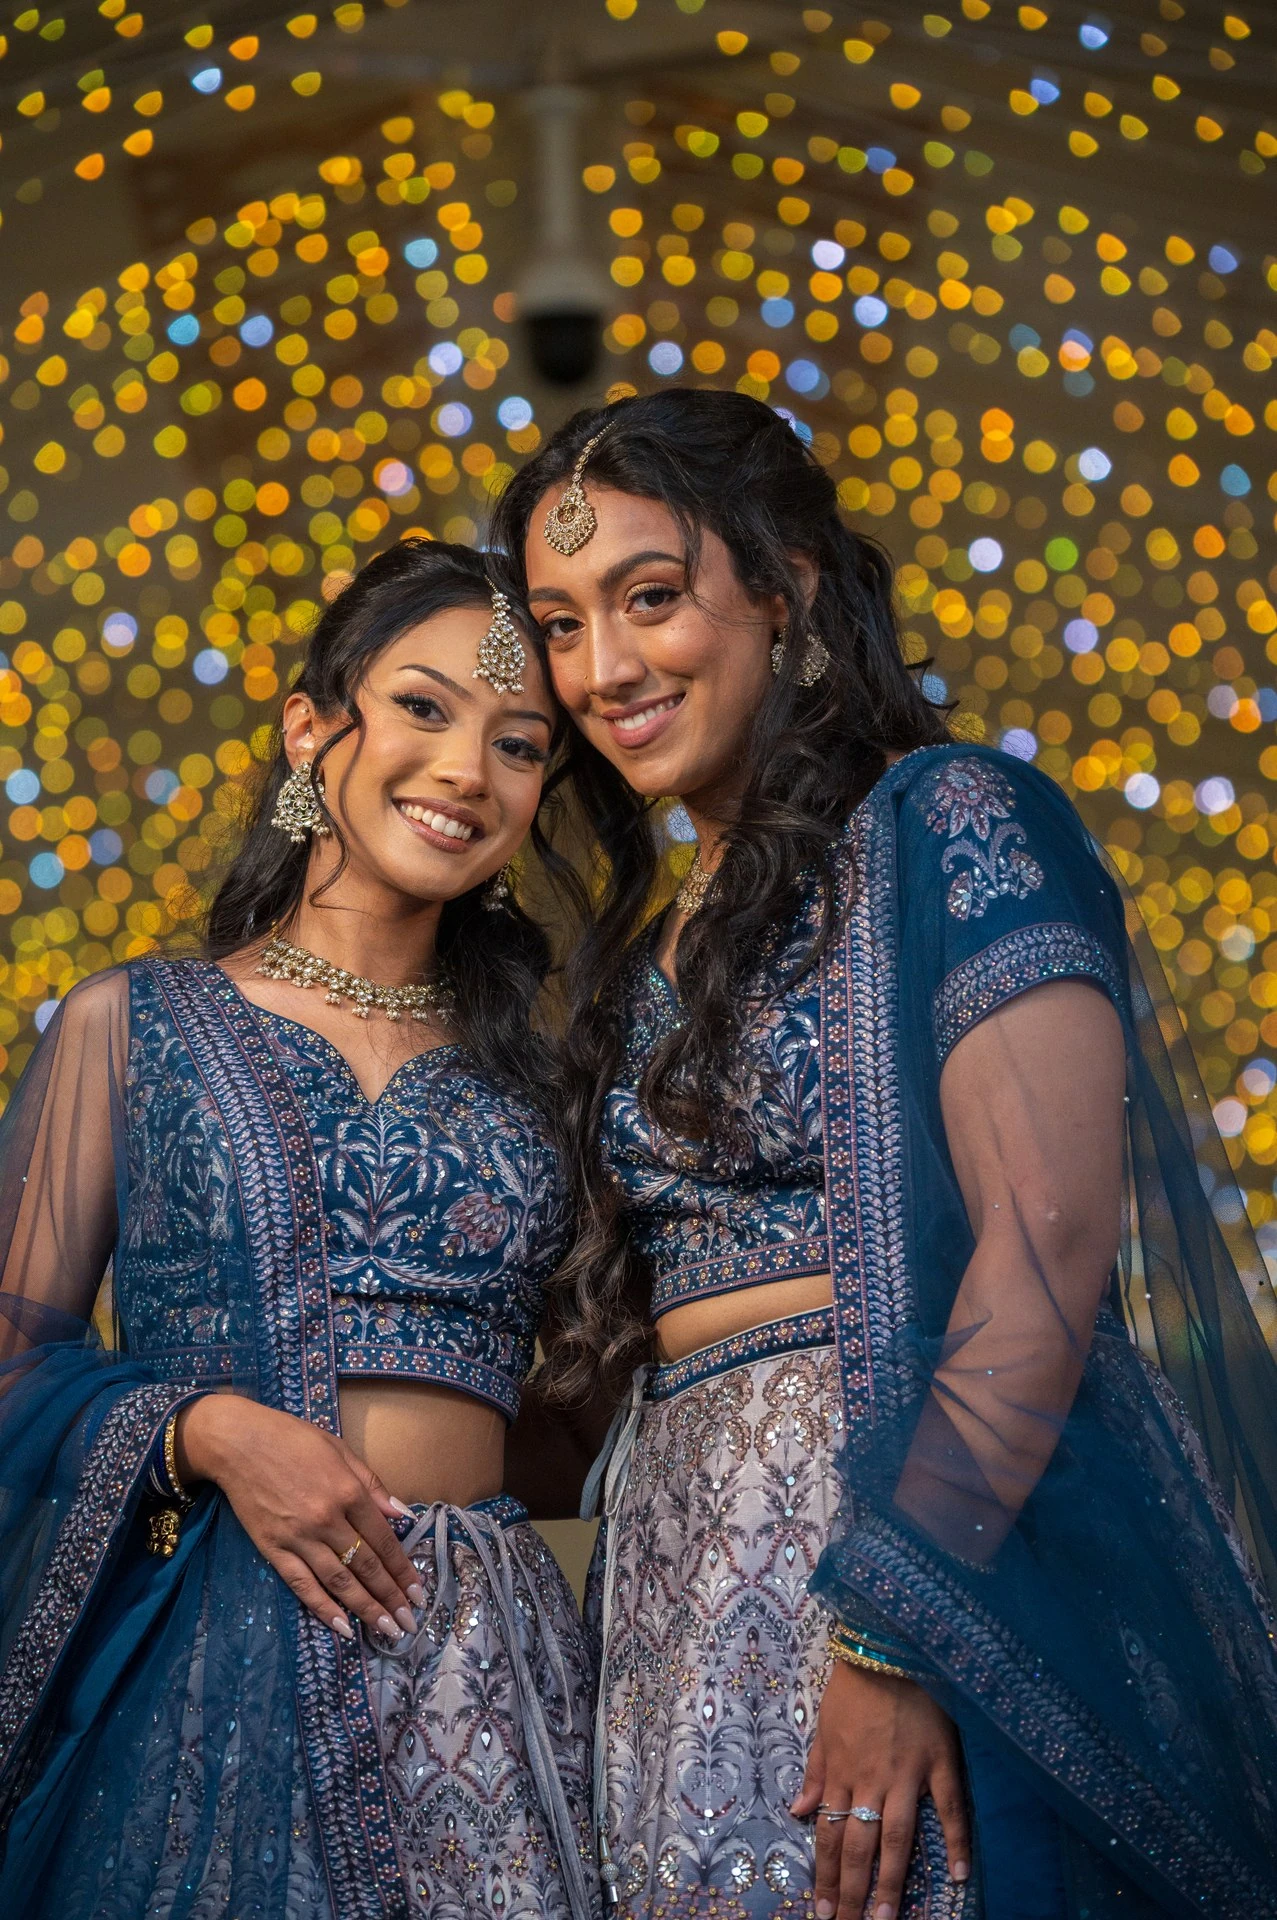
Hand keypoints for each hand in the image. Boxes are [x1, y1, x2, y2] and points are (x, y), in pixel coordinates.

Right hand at [177, 1395, 423, 1642]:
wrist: (238, 1443)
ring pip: (339, 1581)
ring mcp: (299, 1538)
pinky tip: (342, 1626)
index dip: (403, 1570)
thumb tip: (401, 1515)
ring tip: (387, 1632)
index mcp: (349, 1492)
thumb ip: (372, 1485)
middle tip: (409, 1624)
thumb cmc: (293, 1439)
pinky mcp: (273, 1549)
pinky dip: (322, 1607)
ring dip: (366, 1609)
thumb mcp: (340, 1450)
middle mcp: (328, 1519)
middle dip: (390, 1597)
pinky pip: (302, 1584)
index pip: (384, 1541)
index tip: (419, 1592)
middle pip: (366, 1566)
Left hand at [791, 1659, 968, 1919]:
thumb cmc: (854, 1685)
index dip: (826, 1874)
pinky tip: (959, 1875)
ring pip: (896, 1837)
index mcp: (841, 1771)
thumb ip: (816, 1771)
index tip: (823, 1908)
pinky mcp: (938, 1759)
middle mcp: (870, 1779)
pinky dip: (955, 1840)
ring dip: (890, 1880)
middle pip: (859, 1845)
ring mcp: (906, 1772)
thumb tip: (798, 1811)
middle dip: (852, 1890)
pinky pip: (949, 1806)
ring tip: (886, 1918)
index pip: (830, 1834)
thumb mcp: (824, 1725)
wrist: (887, 1644)